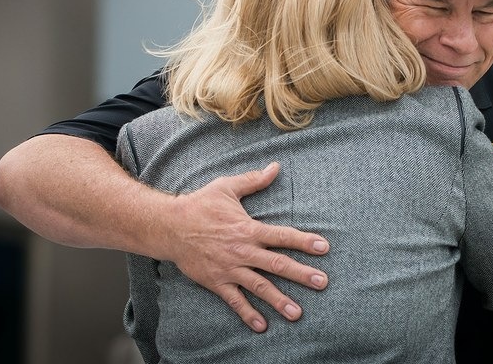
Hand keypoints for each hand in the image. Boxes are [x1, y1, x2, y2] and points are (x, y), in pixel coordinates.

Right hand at [158, 162, 328, 331]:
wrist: (169, 226)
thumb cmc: (200, 205)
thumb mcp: (227, 187)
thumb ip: (254, 180)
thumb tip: (275, 166)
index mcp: (248, 229)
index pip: (282, 235)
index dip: (304, 241)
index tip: (324, 247)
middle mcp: (242, 251)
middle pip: (277, 264)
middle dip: (302, 274)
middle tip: (322, 283)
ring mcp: (230, 268)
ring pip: (259, 286)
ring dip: (279, 300)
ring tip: (297, 313)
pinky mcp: (216, 281)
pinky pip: (235, 300)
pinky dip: (248, 313)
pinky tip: (262, 325)